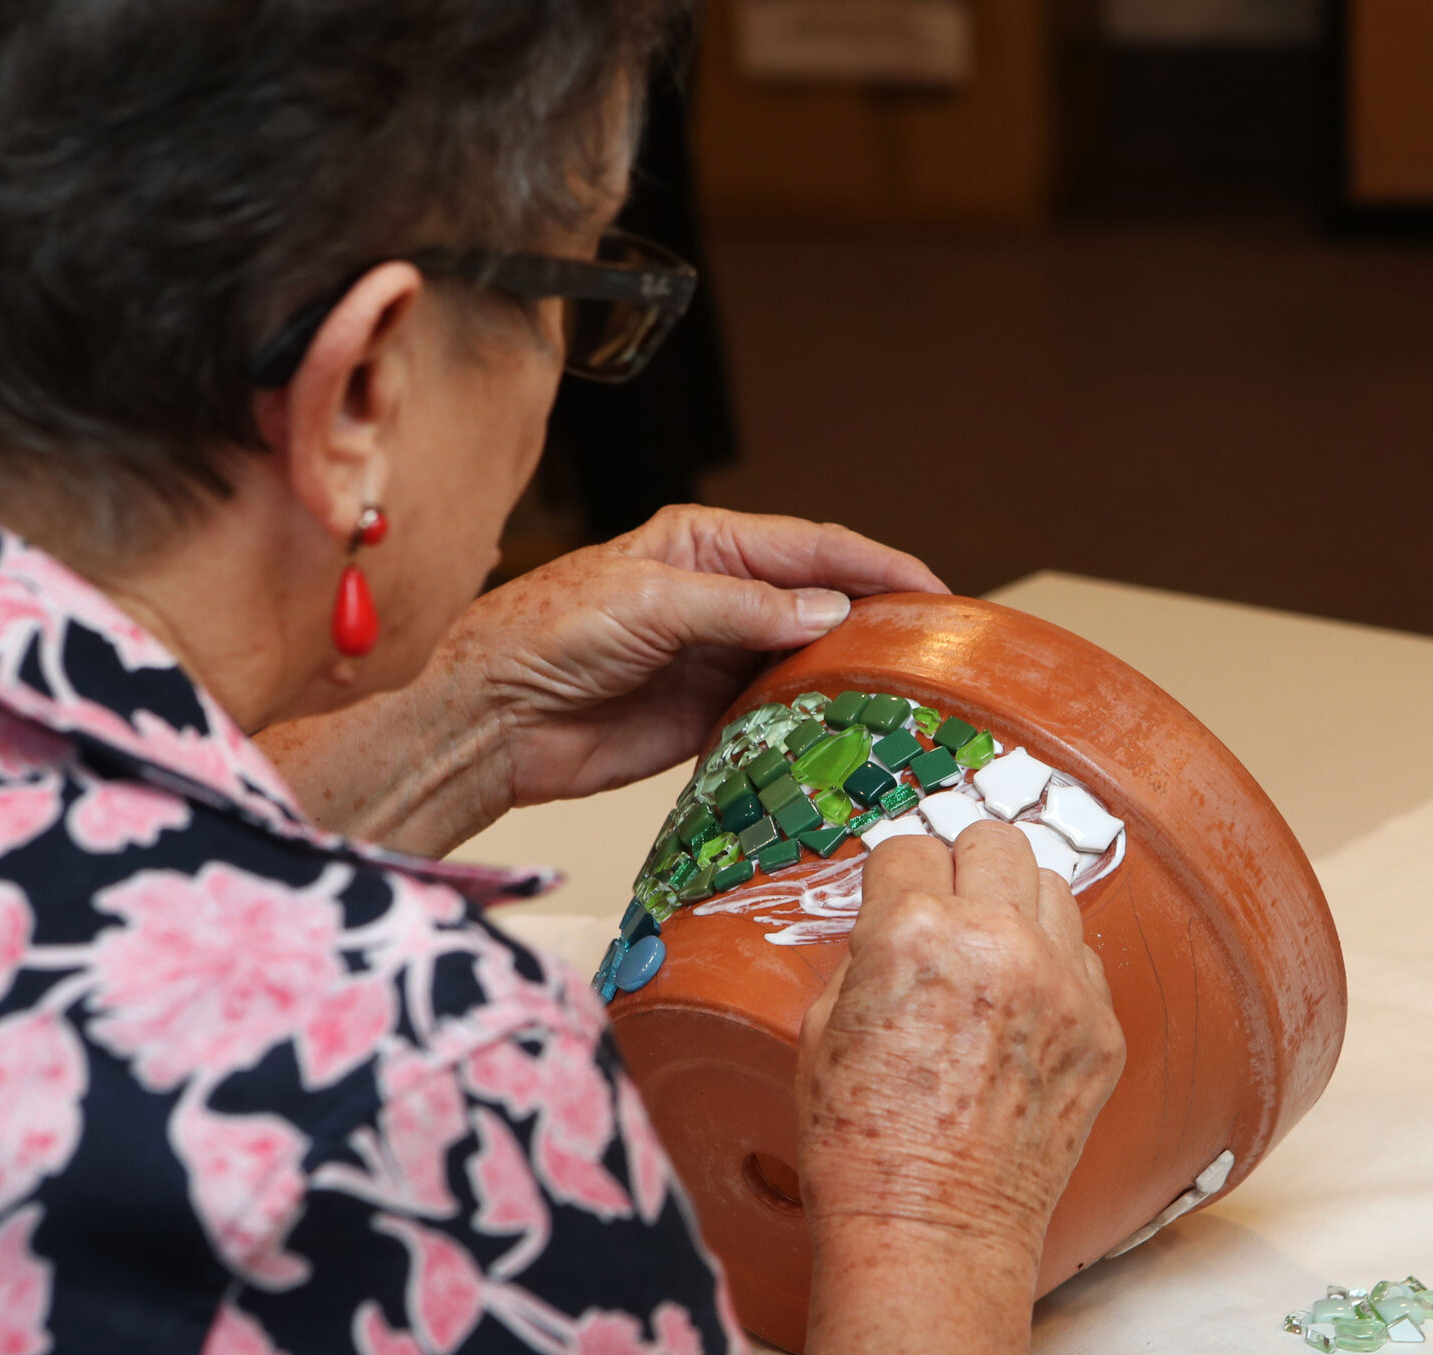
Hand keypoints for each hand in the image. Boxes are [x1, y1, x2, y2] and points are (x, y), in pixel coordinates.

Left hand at [443, 505, 943, 806]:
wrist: (492, 718)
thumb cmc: (547, 633)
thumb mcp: (649, 603)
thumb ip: (742, 607)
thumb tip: (830, 613)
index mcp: (708, 544)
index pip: (813, 547)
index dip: (878, 566)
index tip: (934, 591)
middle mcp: (724, 596)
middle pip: (822, 602)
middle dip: (879, 618)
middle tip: (940, 647)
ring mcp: (721, 657)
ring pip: (809, 659)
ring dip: (853, 674)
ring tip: (913, 692)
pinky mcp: (712, 716)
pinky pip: (781, 714)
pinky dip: (816, 721)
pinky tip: (853, 732)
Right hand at [794, 821, 1124, 1265]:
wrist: (933, 1229)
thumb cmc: (862, 1143)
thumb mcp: (821, 1028)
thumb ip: (866, 953)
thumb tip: (893, 920)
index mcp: (912, 933)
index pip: (910, 848)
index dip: (893, 881)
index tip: (892, 903)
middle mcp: (998, 943)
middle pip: (995, 840)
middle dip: (962, 869)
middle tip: (946, 913)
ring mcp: (1062, 985)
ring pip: (1052, 887)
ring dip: (1015, 908)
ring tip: (989, 959)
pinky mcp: (1102, 1029)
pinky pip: (1083, 958)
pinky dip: (1052, 969)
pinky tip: (1020, 1014)